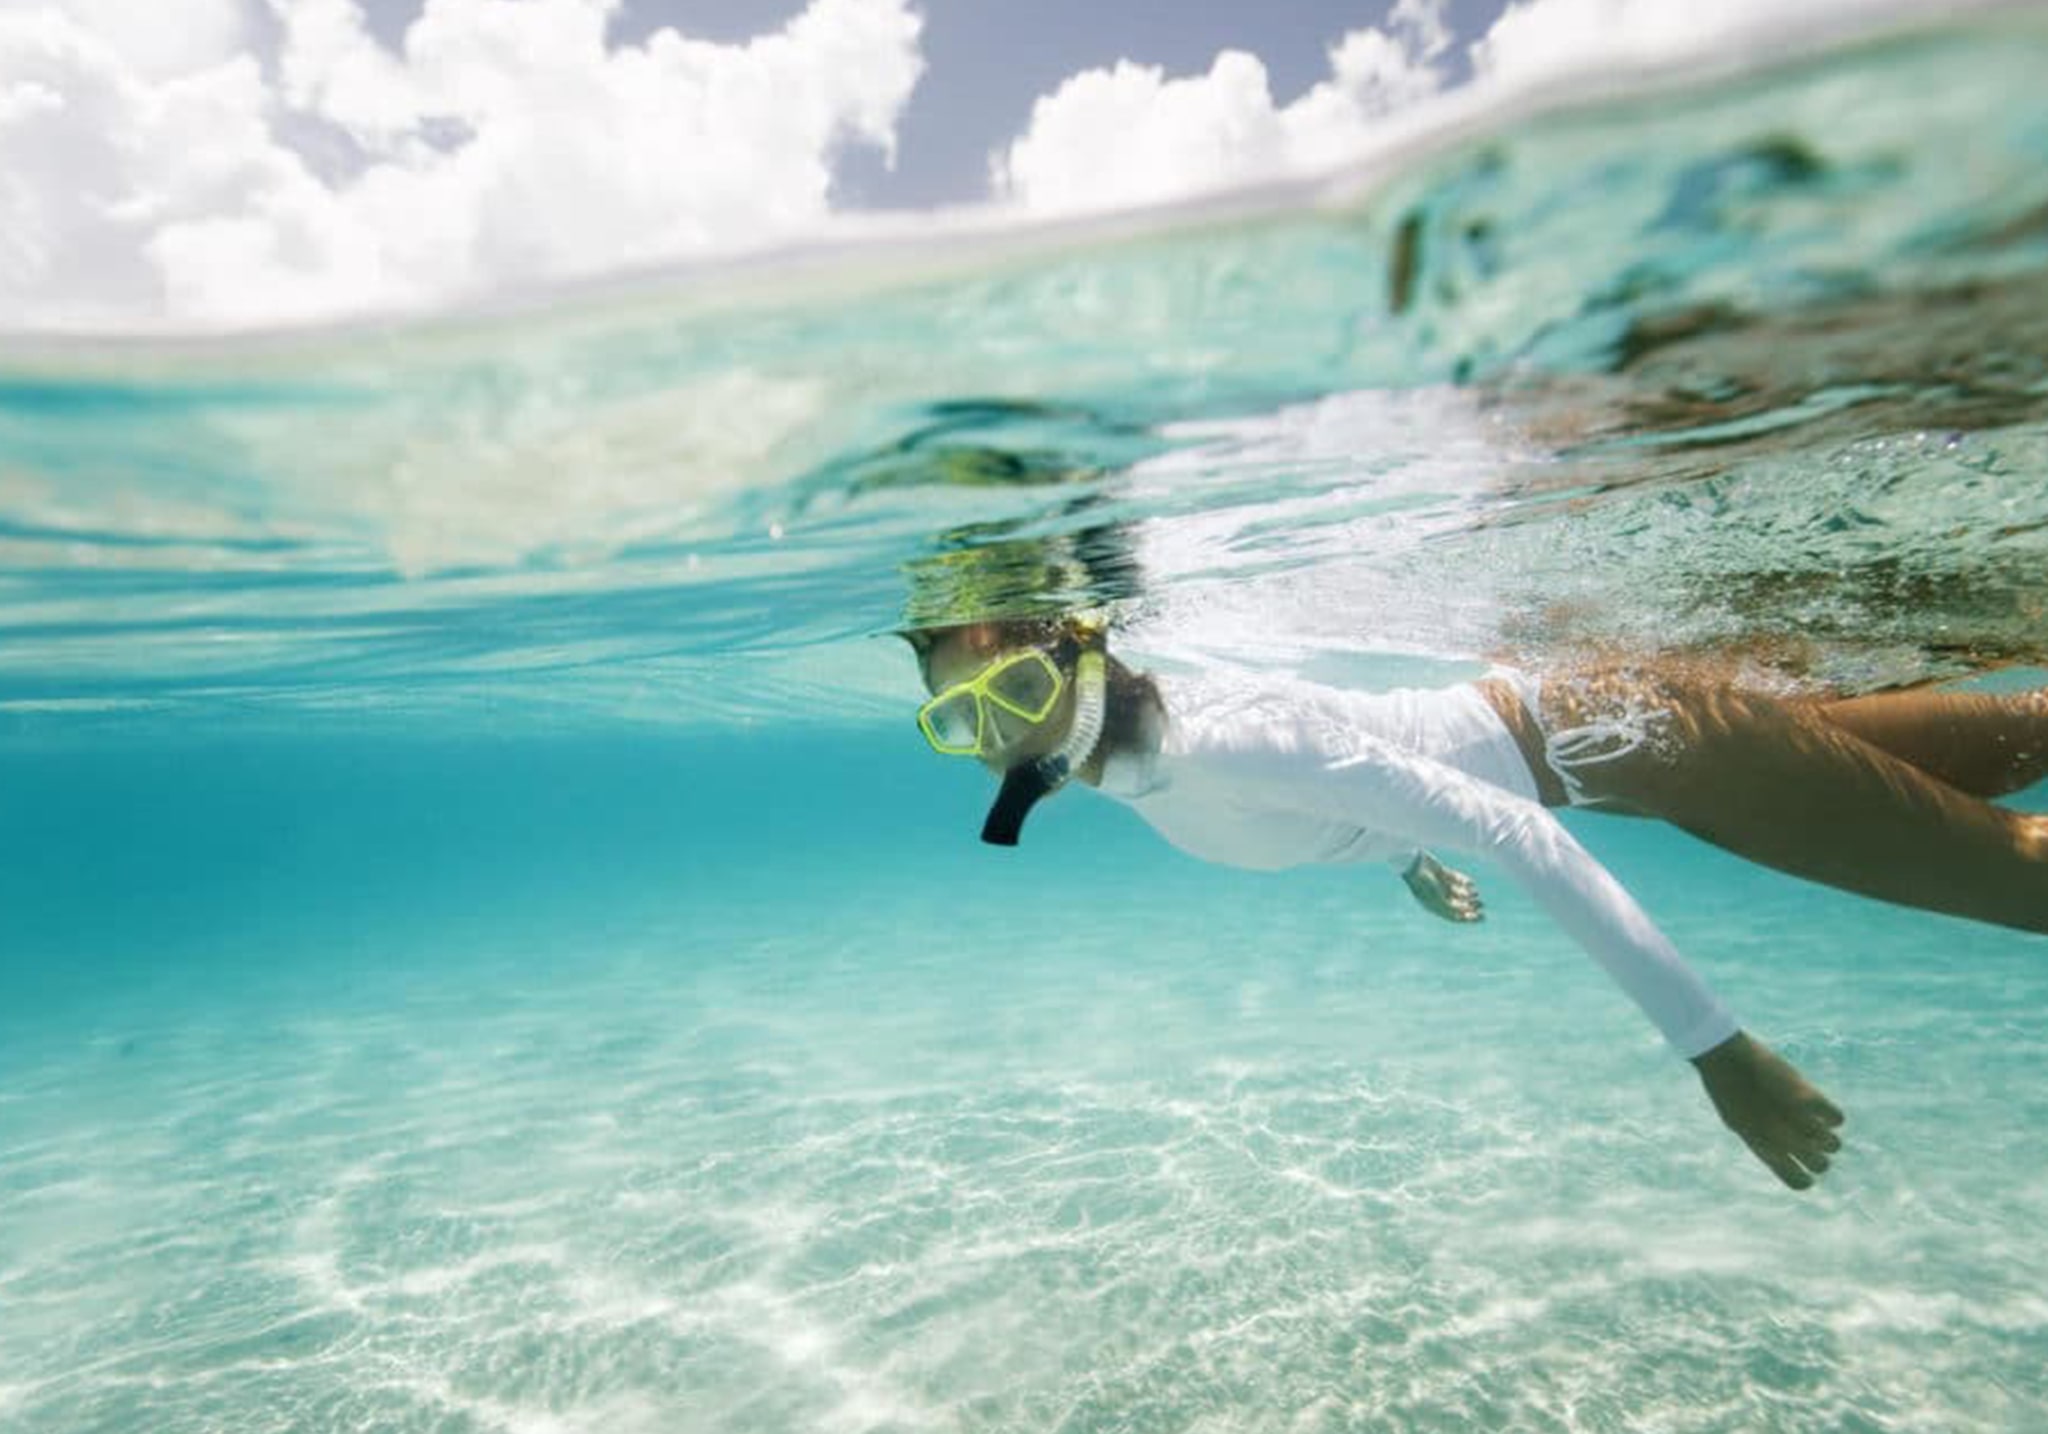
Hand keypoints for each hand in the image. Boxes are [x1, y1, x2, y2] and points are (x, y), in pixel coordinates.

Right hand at [1402, 851, 1483, 922]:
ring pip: (1459, 892)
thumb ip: (1452, 909)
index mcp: (1435, 907)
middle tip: (1483, 904)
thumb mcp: (1439, 900)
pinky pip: (1457, 879)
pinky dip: (1465, 882)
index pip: (1455, 916)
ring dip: (1469, 894)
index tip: (1482, 917)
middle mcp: (1438, 897)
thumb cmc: (1424, 885)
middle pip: (1459, 905)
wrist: (1415, 865)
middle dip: (1471, 906)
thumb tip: (1467, 915)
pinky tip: (1471, 884)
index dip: (1469, 918)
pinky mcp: (1443, 873)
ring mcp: (1440, 885)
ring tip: (1476, 893)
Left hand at [1691, 1031, 1844, 1189]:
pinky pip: (1837, 1118)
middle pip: (1821, 1165)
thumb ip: (1762, 1139)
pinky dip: (1829, 1113)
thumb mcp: (1738, 1120)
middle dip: (1818, 1153)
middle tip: (1803, 1133)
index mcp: (1765, 1151)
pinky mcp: (1809, 1098)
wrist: (1724, 1059)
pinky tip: (1813, 1102)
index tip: (1800, 1162)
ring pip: (1834, 1144)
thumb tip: (1785, 1145)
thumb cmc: (1726, 1089)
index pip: (1799, 1182)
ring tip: (1808, 1116)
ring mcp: (1798, 1121)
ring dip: (1826, 1133)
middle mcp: (1785, 1142)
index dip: (1805, 1176)